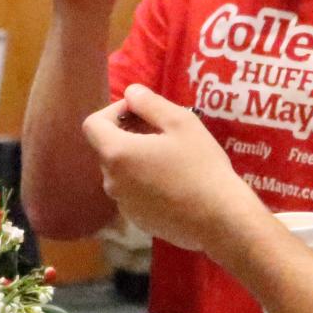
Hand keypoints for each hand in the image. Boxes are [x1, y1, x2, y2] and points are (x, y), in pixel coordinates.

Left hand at [81, 85, 264, 256]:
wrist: (220, 220)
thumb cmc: (201, 166)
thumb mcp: (181, 122)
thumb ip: (149, 103)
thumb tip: (131, 93)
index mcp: (116, 154)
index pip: (93, 124)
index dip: (113, 112)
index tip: (141, 112)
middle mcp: (111, 181)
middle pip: (108, 148)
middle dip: (128, 134)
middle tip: (161, 131)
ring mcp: (122, 204)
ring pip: (121, 171)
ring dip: (137, 158)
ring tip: (170, 156)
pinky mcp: (137, 220)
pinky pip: (132, 192)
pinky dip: (144, 181)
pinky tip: (173, 182)